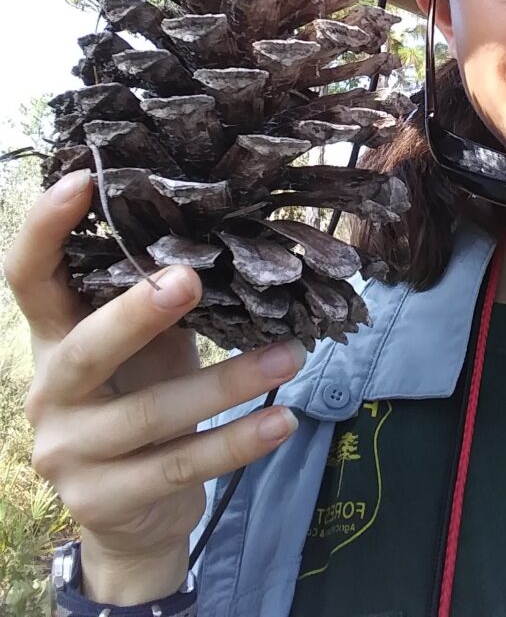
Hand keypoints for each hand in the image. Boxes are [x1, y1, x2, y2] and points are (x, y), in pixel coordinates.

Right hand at [3, 170, 304, 598]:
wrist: (133, 512)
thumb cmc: (141, 396)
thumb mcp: (143, 346)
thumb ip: (156, 301)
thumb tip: (219, 232)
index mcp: (53, 337)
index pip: (29, 277)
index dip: (45, 229)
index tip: (84, 179)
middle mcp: (49, 391)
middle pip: (87, 348)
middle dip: (138, 313)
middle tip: (190, 279)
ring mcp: (69, 453)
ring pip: (153, 413)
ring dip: (228, 383)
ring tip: (290, 356)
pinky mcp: (103, 500)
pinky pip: (179, 464)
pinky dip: (238, 441)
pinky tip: (282, 420)